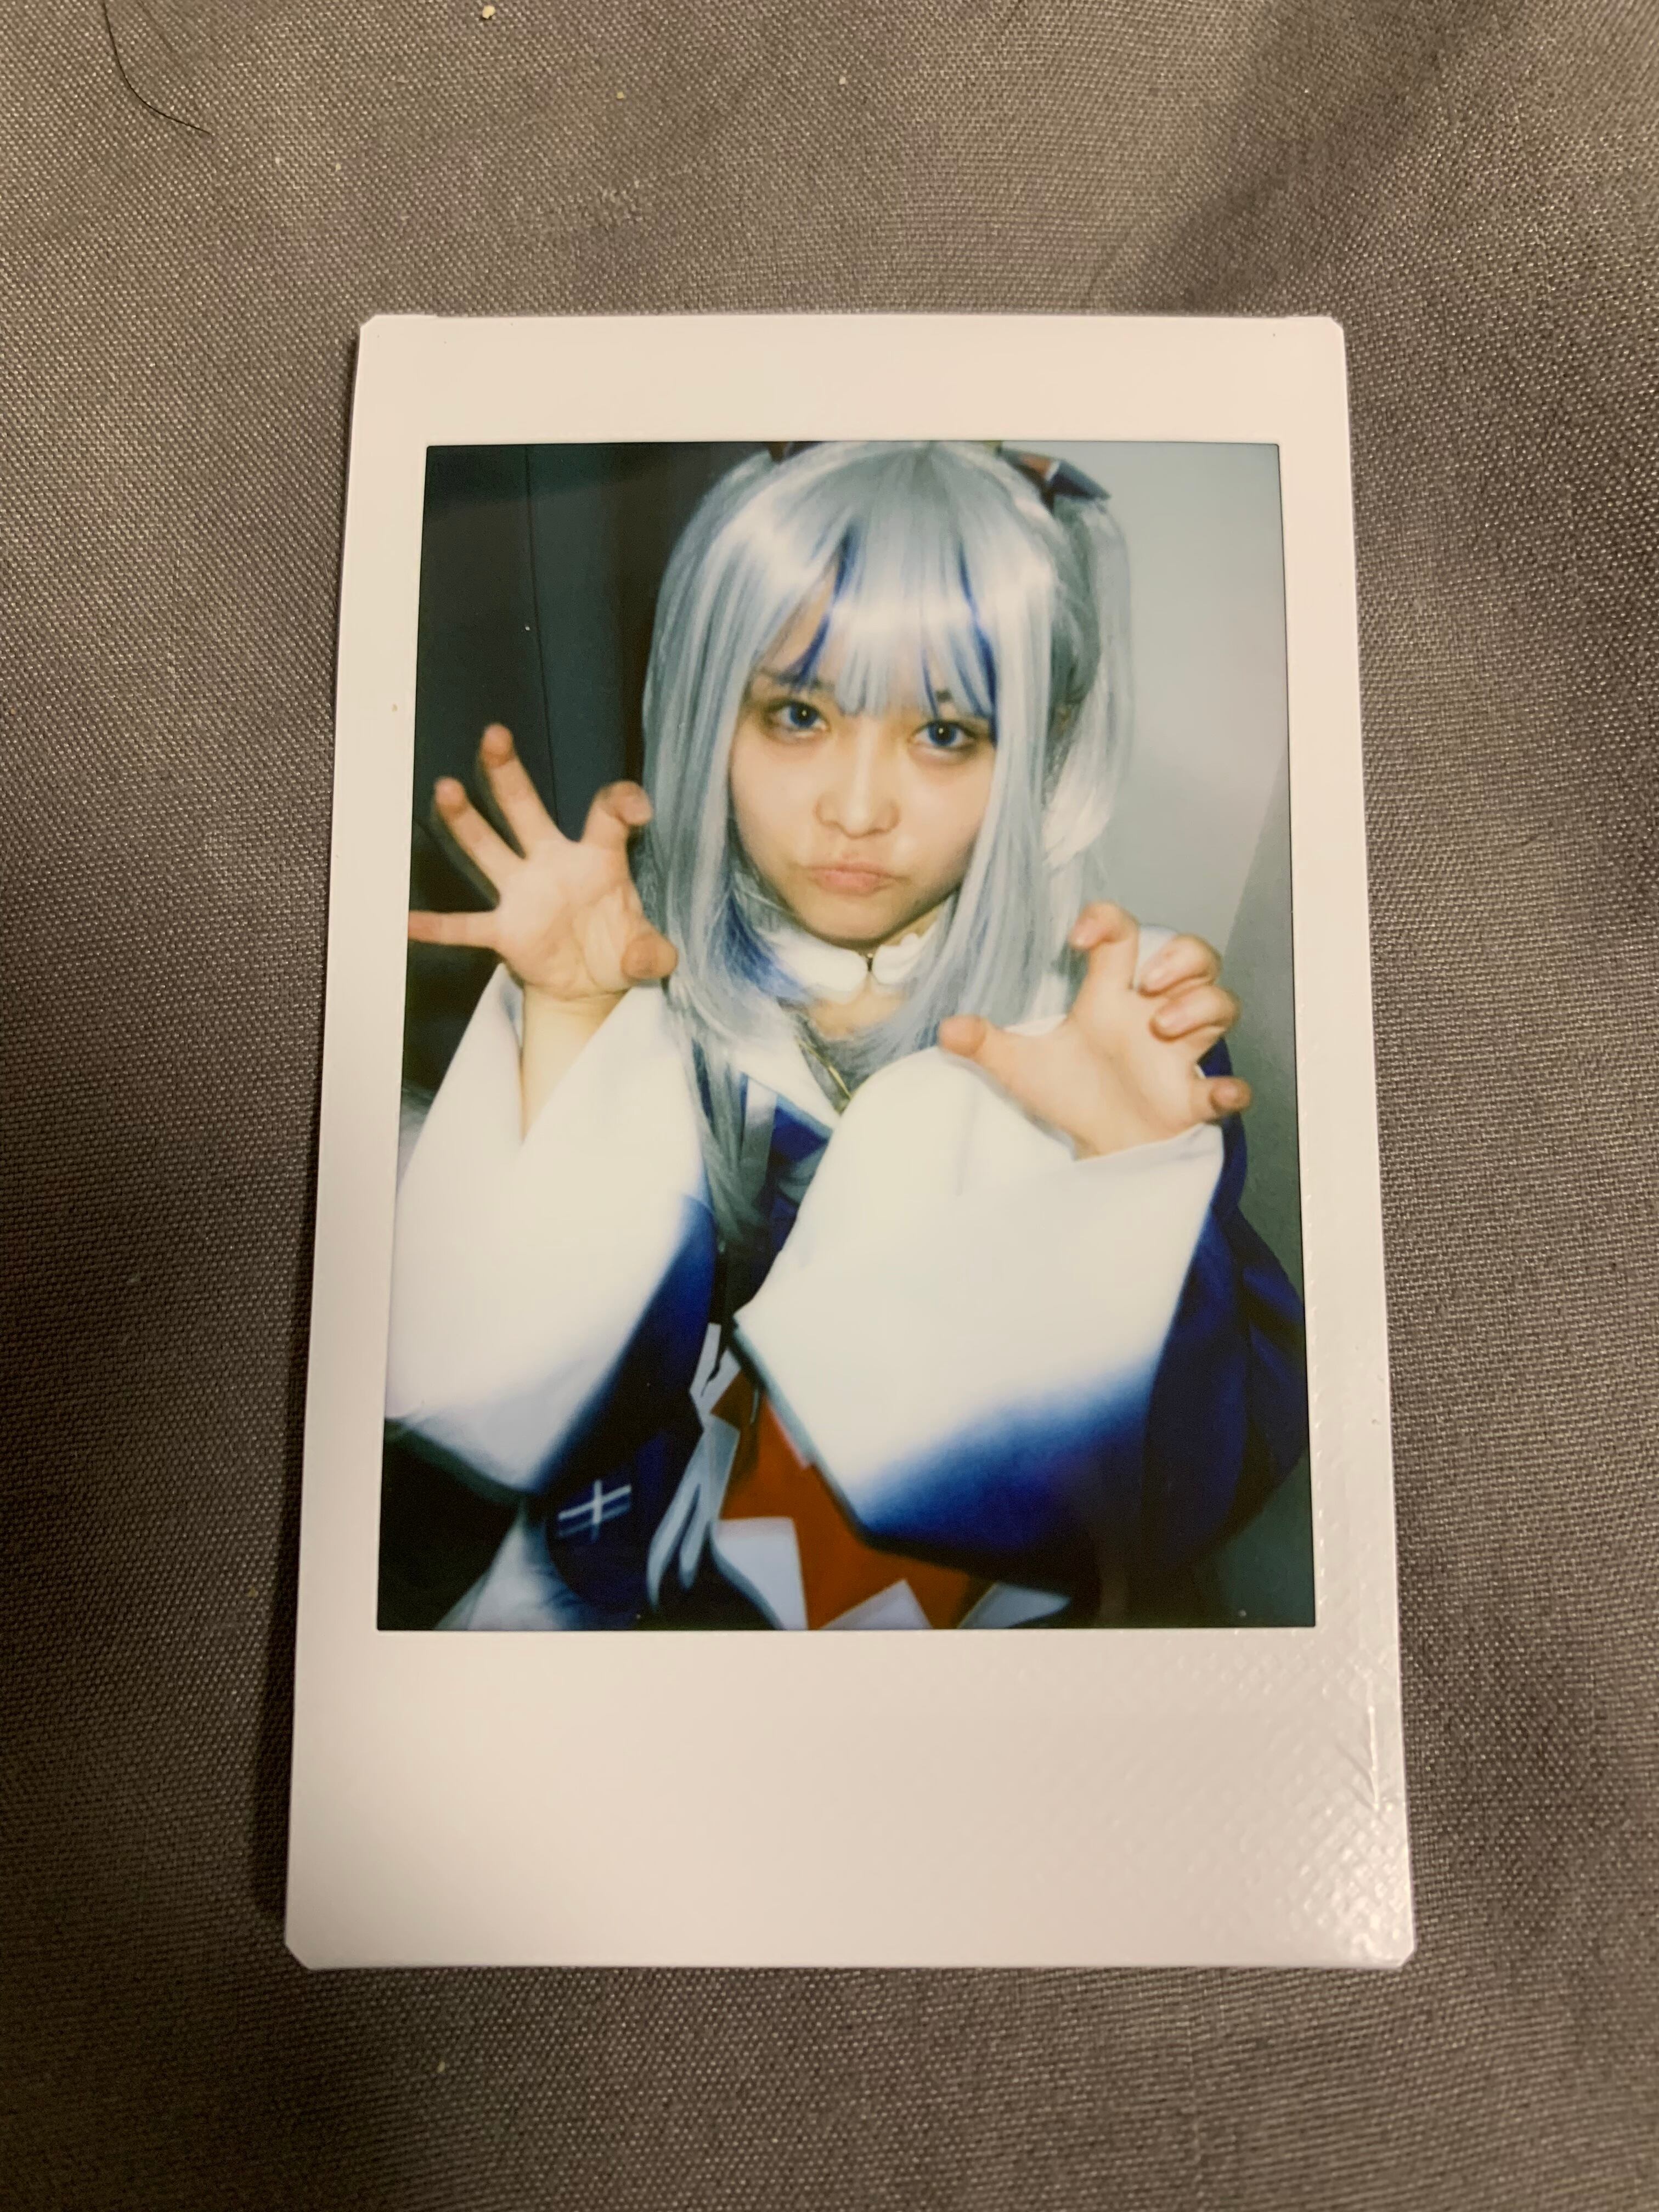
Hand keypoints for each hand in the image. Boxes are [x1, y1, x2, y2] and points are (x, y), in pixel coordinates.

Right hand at [408, 725, 676, 1002]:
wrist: (589, 984)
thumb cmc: (618, 948)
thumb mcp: (645, 951)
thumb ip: (652, 951)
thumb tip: (654, 958)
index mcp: (597, 858)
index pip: (608, 816)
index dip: (623, 803)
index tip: (636, 808)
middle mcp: (553, 863)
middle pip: (526, 809)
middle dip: (509, 774)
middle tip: (494, 735)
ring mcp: (523, 893)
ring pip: (489, 848)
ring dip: (466, 821)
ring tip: (445, 789)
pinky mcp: (505, 929)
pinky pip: (467, 926)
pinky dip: (439, 926)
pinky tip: (409, 921)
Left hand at [937, 902, 1249, 1156]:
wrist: (1099, 1148)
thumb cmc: (1073, 1095)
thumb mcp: (1022, 1068)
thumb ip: (986, 1045)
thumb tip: (945, 1029)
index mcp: (1112, 997)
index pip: (1123, 935)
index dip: (1108, 920)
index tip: (1078, 937)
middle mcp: (1153, 1015)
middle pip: (1196, 956)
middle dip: (1181, 957)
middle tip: (1147, 983)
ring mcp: (1180, 1054)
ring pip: (1220, 1004)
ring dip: (1200, 1007)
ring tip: (1164, 1027)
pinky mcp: (1193, 1099)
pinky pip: (1227, 1089)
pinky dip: (1229, 1089)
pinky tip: (1217, 1093)